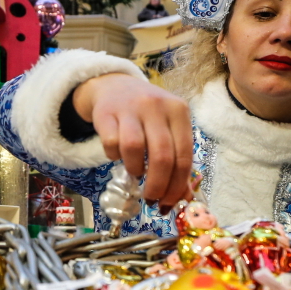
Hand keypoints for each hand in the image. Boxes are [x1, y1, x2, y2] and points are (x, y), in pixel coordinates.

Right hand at [72, 74, 193, 207]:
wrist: (115, 87)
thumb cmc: (147, 115)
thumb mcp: (167, 129)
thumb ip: (177, 159)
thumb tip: (183, 197)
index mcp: (179, 111)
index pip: (184, 155)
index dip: (177, 185)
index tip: (169, 203)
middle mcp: (157, 106)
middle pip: (162, 155)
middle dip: (157, 185)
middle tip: (151, 199)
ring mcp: (130, 107)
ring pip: (135, 148)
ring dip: (136, 170)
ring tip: (136, 174)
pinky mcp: (106, 113)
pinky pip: (111, 143)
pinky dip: (114, 157)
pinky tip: (118, 156)